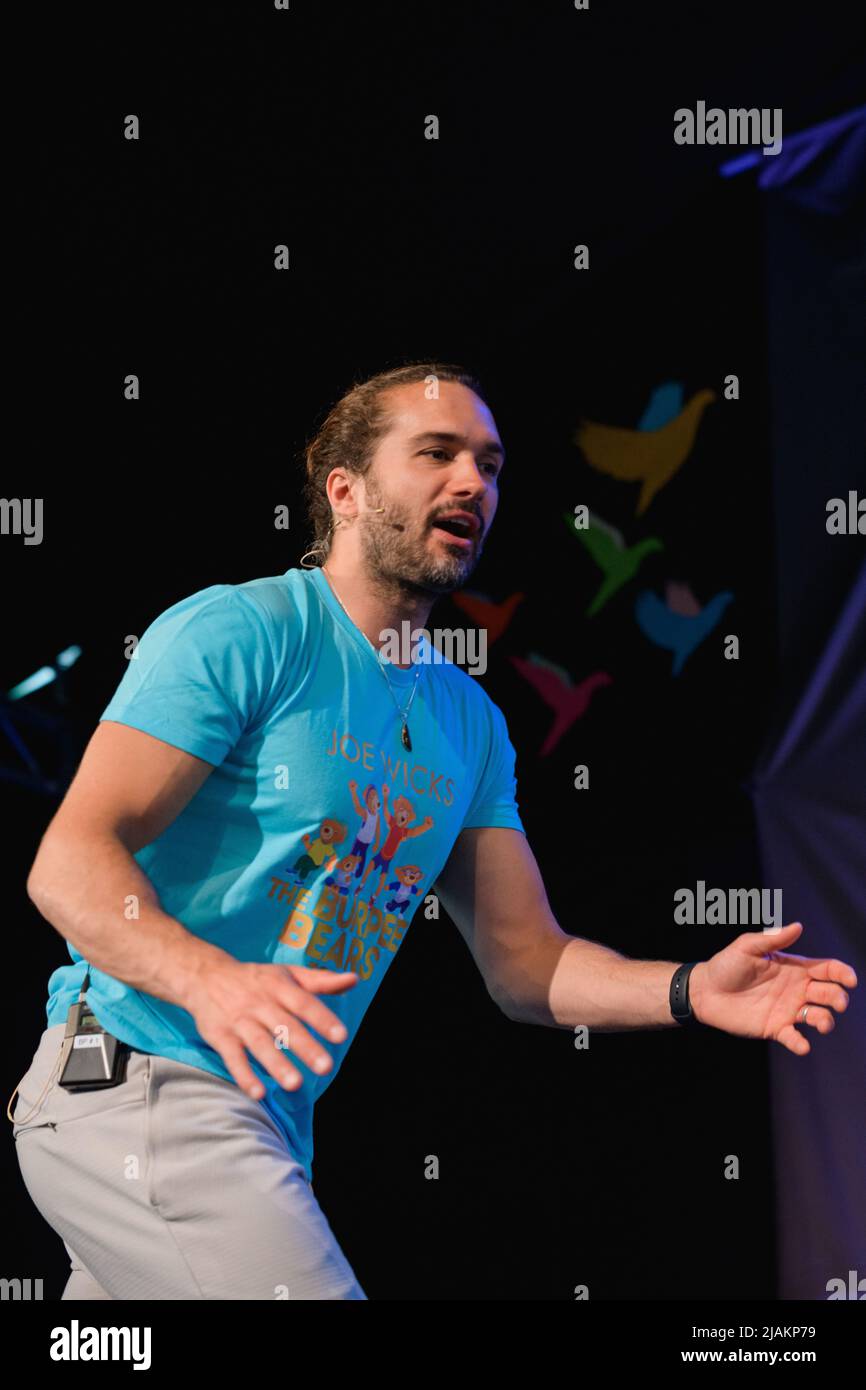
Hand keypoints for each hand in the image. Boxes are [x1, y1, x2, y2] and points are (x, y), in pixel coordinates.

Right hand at [185, 958, 358, 1098]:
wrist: (205, 976)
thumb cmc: (256, 979)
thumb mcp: (287, 973)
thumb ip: (321, 980)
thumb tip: (354, 980)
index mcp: (279, 987)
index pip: (304, 1003)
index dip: (322, 1019)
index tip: (341, 1036)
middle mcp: (260, 1004)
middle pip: (285, 1026)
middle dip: (305, 1047)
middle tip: (326, 1068)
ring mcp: (239, 1021)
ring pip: (260, 1044)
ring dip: (277, 1065)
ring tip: (295, 1084)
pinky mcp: (220, 1037)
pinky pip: (233, 1058)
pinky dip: (245, 1076)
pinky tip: (258, 1094)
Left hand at [689, 922, 857, 1054]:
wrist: (704, 990)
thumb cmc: (726, 964)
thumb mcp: (747, 946)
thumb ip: (773, 938)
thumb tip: (798, 926)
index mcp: (794, 968)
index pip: (827, 969)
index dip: (842, 973)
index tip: (850, 980)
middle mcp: (796, 989)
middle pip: (829, 993)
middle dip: (838, 998)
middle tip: (837, 1002)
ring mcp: (787, 1010)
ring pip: (819, 1017)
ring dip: (826, 1021)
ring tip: (821, 1023)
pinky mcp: (775, 1028)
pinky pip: (795, 1038)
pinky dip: (801, 1044)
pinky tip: (802, 1045)